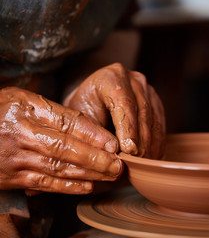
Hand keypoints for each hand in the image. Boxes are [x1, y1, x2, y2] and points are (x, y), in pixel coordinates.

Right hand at [0, 87, 122, 193]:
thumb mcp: (24, 99)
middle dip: (96, 158)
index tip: (114, 143)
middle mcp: (23, 134)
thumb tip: (93, 130)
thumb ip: (55, 111)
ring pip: (59, 168)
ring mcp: (17, 157)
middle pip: (66, 148)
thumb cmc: (3, 112)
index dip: (93, 134)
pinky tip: (89, 185)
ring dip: (89, 173)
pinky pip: (45, 183)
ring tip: (111, 174)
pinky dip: (69, 187)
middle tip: (119, 164)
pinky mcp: (12, 177)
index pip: (67, 122)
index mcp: (27, 109)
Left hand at [64, 63, 165, 158]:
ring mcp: (148, 92)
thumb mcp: (81, 122)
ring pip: (154, 120)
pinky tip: (151, 158)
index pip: (123, 101)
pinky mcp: (157, 105)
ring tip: (144, 164)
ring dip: (151, 145)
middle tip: (137, 161)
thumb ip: (95, 134)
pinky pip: (161, 126)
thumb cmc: (83, 114)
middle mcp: (133, 80)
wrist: (91, 107)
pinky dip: (157, 144)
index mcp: (111, 77)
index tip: (129, 149)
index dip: (128, 127)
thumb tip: (112, 153)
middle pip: (142, 111)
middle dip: (141, 140)